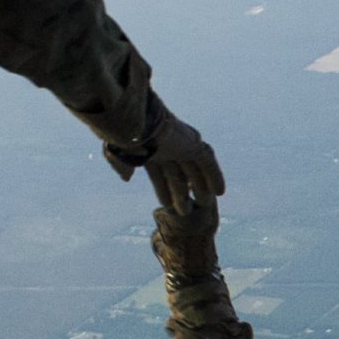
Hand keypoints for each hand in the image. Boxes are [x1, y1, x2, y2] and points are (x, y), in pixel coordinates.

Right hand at [106, 112, 225, 205]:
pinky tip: (220, 192)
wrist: (136, 126)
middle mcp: (167, 148)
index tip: (165, 205)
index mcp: (149, 150)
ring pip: (194, 171)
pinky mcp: (193, 144)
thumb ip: (122, 166)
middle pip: (178, 175)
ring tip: (203, 205)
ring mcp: (181, 145)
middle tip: (184, 212)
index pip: (158, 174)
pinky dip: (215, 176)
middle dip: (181, 193)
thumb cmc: (123, 140)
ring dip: (199, 188)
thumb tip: (127, 178)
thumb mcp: (118, 155)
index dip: (162, 190)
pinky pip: (208, 163)